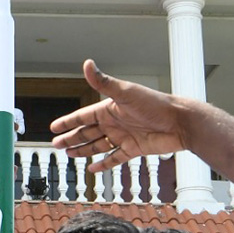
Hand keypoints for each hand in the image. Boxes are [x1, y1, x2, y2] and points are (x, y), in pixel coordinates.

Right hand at [51, 60, 192, 172]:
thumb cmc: (155, 104)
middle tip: (56, 144)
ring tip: (70, 154)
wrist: (179, 122)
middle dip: (71, 138)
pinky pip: (114, 158)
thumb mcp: (125, 92)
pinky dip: (103, 164)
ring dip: (83, 150)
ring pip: (97, 146)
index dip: (68, 122)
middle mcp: (115, 123)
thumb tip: (88, 64)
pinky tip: (93, 168)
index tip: (54, 126)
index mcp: (109, 109)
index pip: (83, 116)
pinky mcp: (133, 150)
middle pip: (87, 132)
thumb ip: (103, 82)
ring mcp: (123, 137)